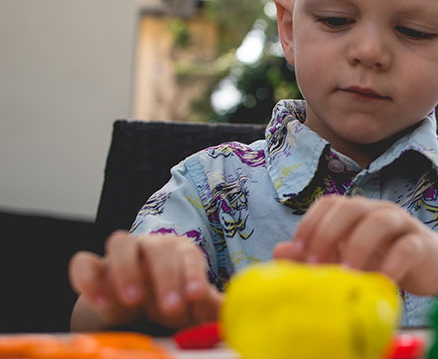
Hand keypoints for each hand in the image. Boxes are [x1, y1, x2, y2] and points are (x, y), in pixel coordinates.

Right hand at [68, 231, 221, 329]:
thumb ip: (210, 307)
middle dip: (166, 277)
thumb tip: (237, 309)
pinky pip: (83, 263)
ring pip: (120, 243)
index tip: (195, 296)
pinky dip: (88, 278)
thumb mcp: (192, 308)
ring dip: (126, 269)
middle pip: (159, 248)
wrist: (132, 309)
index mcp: (182, 253)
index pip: (190, 256)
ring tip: (133, 300)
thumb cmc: (170, 301)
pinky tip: (99, 301)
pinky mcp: (93, 268)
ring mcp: (122, 254)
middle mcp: (152, 247)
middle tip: (169, 308)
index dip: (194, 274)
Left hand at [273, 196, 437, 295]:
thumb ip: (315, 254)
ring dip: (359, 245)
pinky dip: (392, 265)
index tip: (298, 251)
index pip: (329, 203)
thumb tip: (280, 251)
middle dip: (329, 233)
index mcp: (357, 211)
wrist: (430, 266)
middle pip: (351, 207)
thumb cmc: (382, 260)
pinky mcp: (422, 244)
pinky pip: (407, 247)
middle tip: (317, 263)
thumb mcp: (346, 259)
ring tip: (348, 273)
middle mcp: (378, 210)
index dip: (311, 223)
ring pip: (380, 220)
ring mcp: (402, 224)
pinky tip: (380, 283)